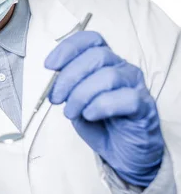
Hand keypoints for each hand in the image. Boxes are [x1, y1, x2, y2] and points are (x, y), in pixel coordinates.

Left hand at [46, 31, 163, 186]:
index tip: (49, 66)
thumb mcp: (74, 102)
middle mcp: (122, 69)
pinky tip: (90, 116)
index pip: (90, 40)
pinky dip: (101, 106)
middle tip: (56, 98)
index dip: (68, 48)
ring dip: (81, 95)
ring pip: (108, 76)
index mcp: (104, 62)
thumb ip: (65, 88)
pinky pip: (125, 98)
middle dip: (69, 76)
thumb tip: (51, 81)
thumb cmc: (98, 123)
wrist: (122, 153)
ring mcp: (135, 86)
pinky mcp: (144, 107)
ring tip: (71, 112)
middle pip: (97, 56)